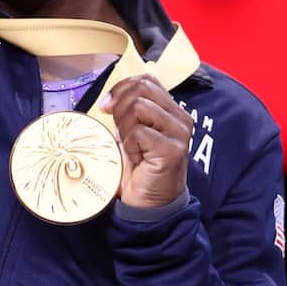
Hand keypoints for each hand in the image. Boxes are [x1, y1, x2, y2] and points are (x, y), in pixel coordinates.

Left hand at [100, 75, 193, 210]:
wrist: (148, 205)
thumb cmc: (138, 170)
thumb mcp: (131, 134)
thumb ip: (128, 113)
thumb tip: (108, 99)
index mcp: (171, 111)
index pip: (147, 80)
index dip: (122, 87)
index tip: (106, 106)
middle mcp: (180, 118)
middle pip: (142, 88)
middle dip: (119, 104)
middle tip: (114, 126)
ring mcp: (179, 133)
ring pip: (139, 106)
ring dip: (123, 126)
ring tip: (128, 145)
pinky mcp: (173, 149)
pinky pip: (138, 132)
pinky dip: (129, 144)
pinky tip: (135, 158)